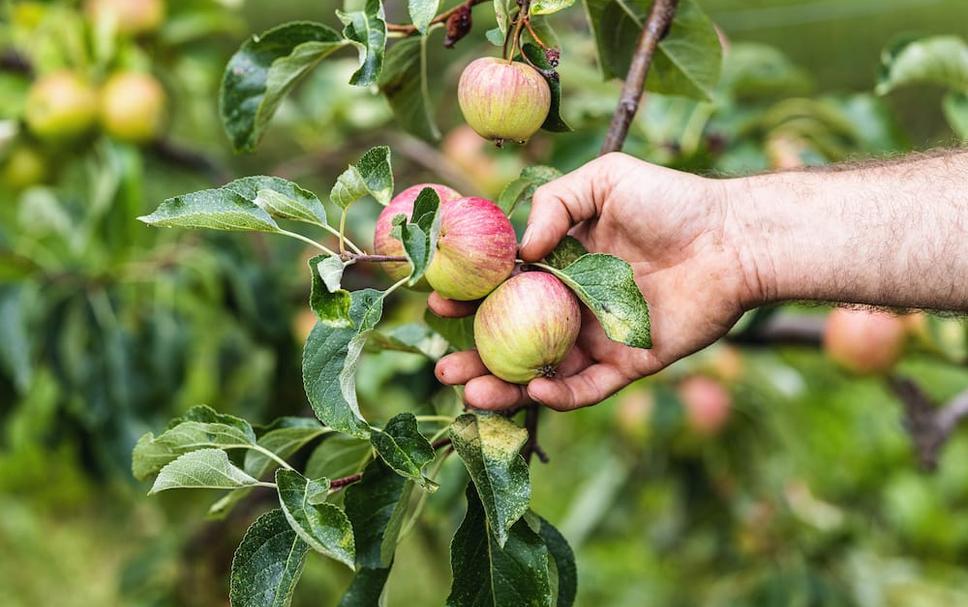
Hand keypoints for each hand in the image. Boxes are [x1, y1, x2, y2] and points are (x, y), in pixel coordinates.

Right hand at [431, 152, 761, 410]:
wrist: (731, 238)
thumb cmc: (670, 201)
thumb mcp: (605, 179)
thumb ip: (554, 203)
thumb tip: (519, 249)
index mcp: (563, 264)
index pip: (505, 287)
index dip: (471, 297)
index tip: (438, 300)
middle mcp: (574, 305)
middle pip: (515, 337)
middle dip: (475, 355)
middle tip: (444, 365)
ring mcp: (600, 337)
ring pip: (542, 369)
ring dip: (504, 385)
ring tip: (470, 390)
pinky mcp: (629, 364)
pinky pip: (587, 387)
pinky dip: (558, 394)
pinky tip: (532, 388)